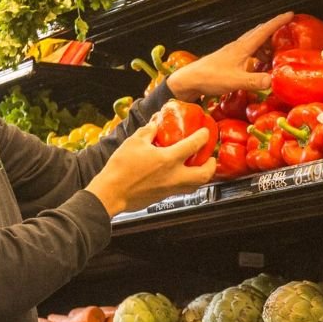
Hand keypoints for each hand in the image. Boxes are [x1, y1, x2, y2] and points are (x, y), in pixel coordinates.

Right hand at [85, 121, 217, 216]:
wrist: (111, 193)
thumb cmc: (120, 168)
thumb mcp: (134, 142)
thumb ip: (148, 131)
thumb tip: (155, 124)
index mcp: (168, 159)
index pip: (194, 145)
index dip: (203, 136)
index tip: (205, 132)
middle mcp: (174, 176)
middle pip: (204, 174)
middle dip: (211, 165)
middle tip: (210, 158)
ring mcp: (170, 189)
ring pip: (196, 186)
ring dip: (202, 177)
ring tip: (200, 168)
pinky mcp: (164, 197)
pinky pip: (183, 190)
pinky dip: (188, 183)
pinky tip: (180, 176)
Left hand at [166, 12, 292, 100]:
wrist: (190, 80)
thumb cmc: (211, 78)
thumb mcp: (236, 81)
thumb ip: (255, 81)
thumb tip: (273, 80)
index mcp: (242, 48)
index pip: (264, 31)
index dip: (278, 22)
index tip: (290, 14)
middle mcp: (238, 46)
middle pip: (259, 33)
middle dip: (274, 29)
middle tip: (286, 29)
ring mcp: (232, 52)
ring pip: (253, 42)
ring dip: (265, 44)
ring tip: (275, 52)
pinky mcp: (228, 59)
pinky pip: (247, 51)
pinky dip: (256, 53)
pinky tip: (258, 63)